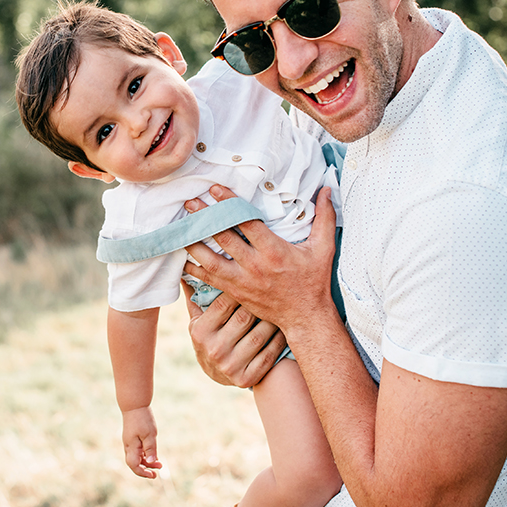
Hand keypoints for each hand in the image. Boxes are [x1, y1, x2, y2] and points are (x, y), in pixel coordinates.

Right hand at [121, 406, 161, 477]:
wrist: (135, 405)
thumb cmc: (142, 419)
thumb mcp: (150, 434)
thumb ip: (150, 449)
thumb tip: (151, 462)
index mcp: (131, 446)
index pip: (134, 465)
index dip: (143, 472)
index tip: (153, 475)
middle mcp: (129, 446)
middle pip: (135, 463)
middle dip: (146, 469)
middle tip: (158, 470)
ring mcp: (130, 442)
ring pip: (137, 457)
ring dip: (147, 462)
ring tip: (159, 463)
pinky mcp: (132, 438)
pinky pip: (138, 451)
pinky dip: (145, 455)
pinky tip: (154, 455)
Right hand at [182, 281, 286, 387]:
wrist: (215, 374)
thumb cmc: (208, 336)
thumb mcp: (196, 318)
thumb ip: (195, 294)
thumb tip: (184, 264)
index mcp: (200, 331)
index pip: (223, 303)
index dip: (240, 288)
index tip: (254, 277)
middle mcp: (214, 350)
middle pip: (244, 317)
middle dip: (260, 301)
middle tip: (274, 287)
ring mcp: (230, 366)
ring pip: (260, 335)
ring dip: (274, 319)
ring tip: (282, 304)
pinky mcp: (246, 378)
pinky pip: (269, 354)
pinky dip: (279, 339)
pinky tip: (284, 327)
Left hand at [184, 184, 337, 337]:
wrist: (305, 318)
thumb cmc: (314, 281)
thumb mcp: (324, 248)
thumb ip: (324, 218)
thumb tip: (326, 189)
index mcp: (274, 251)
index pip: (246, 222)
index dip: (229, 204)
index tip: (214, 189)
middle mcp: (255, 265)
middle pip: (223, 237)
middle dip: (204, 218)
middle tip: (189, 203)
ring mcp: (242, 281)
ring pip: (210, 260)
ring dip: (193, 243)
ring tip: (179, 227)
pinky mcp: (235, 292)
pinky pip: (208, 279)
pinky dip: (193, 269)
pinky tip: (180, 257)